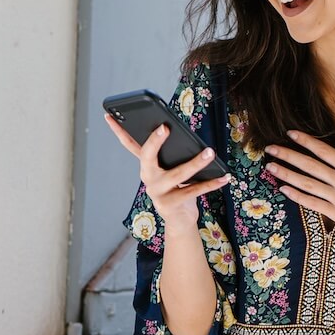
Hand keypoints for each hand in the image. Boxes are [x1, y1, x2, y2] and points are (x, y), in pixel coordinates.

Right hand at [103, 114, 230, 229]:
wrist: (179, 219)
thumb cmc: (178, 188)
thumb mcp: (173, 169)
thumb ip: (175, 155)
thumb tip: (192, 138)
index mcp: (147, 165)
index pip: (129, 145)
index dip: (118, 131)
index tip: (111, 116)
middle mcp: (148, 177)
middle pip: (147, 156)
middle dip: (155, 141)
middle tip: (165, 128)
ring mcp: (157, 192)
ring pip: (178, 174)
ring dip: (196, 162)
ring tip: (210, 152)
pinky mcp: (170, 204)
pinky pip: (194, 190)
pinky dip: (211, 183)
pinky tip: (224, 176)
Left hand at [263, 126, 334, 238]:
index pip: (323, 150)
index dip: (305, 141)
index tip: (290, 134)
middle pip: (309, 165)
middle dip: (288, 155)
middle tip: (270, 148)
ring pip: (306, 183)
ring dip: (287, 174)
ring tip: (270, 167)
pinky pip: (312, 203)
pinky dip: (297, 196)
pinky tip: (284, 189)